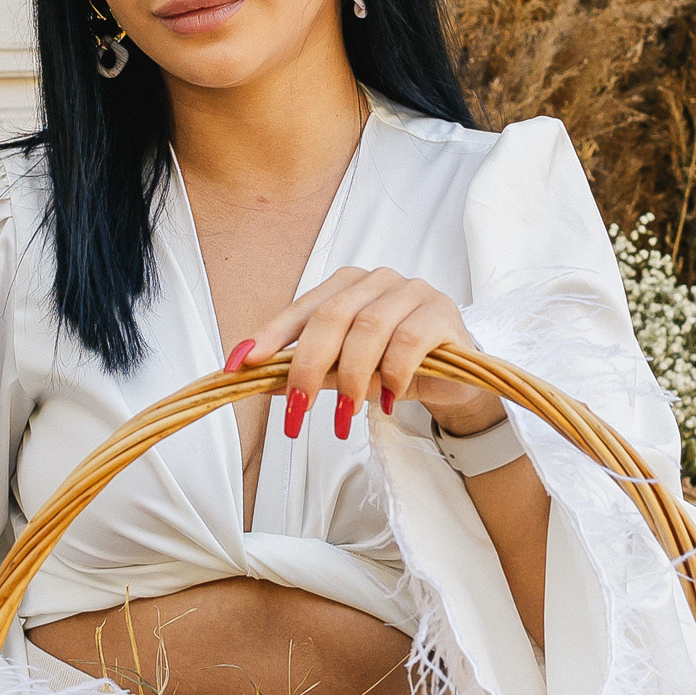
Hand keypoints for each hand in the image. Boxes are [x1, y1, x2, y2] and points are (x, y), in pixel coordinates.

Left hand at [225, 269, 505, 444]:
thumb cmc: (393, 367)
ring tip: (345, 414)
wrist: (453, 378)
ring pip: (370, 328)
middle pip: (333, 317)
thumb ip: (307, 370)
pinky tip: (385, 400)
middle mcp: (377, 280)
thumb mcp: (344, 371)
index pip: (303, 309)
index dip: (270, 336)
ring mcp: (412, 292)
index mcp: (346, 286)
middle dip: (309, 367)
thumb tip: (257, 380)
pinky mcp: (442, 313)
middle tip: (297, 411)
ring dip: (352, 378)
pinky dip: (391, 375)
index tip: (242, 365)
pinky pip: (408, 341)